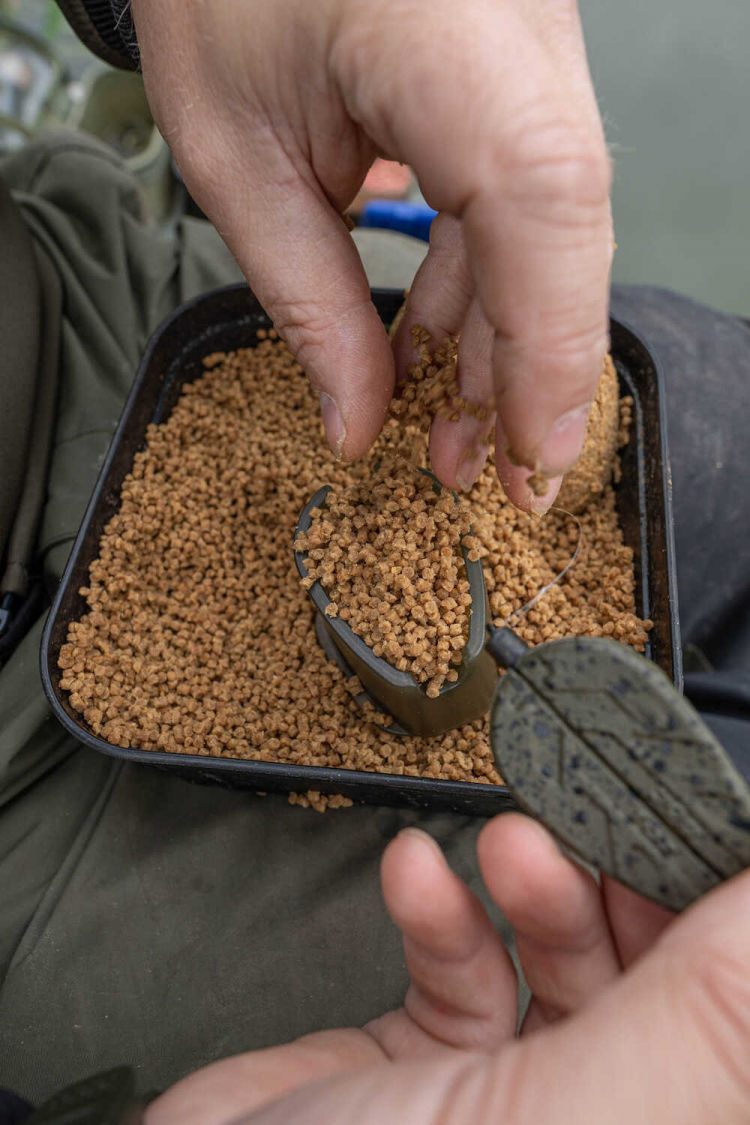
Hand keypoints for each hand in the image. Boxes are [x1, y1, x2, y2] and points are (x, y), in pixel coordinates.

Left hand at [132, 0, 612, 512]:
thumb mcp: (235, 157)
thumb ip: (307, 299)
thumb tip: (359, 423)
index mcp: (440, 26)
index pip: (537, 194)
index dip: (548, 342)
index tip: (534, 453)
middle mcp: (520, 25)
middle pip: (565, 224)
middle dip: (531, 369)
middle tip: (498, 479)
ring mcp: (533, 42)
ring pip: (551, 223)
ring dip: (500, 340)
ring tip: (448, 435)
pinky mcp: (520, 69)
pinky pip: (521, 196)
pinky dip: (481, 285)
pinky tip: (436, 353)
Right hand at [145, 814, 749, 1124]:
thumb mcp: (586, 1114)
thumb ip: (708, 1017)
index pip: (736, 1021)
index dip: (729, 927)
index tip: (707, 823)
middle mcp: (610, 1122)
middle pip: (671, 987)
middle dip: (636, 891)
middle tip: (605, 819)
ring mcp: (523, 1106)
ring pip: (574, 964)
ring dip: (539, 887)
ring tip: (506, 843)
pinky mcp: (433, 1068)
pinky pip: (467, 970)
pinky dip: (443, 910)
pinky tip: (414, 874)